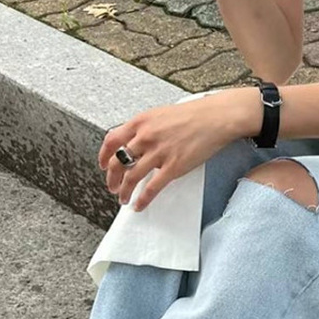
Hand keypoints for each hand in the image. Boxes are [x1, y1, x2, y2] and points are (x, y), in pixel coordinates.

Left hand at [99, 90, 259, 211]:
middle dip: (111, 178)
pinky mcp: (174, 166)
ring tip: (123, 198)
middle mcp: (146, 137)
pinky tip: (140, 204)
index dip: (103, 156)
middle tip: (112, 186)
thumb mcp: (161, 114)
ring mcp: (159, 153)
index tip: (102, 165)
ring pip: (131, 177)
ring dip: (124, 191)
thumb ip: (145, 127)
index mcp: (141, 122)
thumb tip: (134, 142)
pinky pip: (152, 187)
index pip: (111, 140)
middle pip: (118, 161)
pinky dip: (143, 199)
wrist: (216, 118)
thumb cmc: (194, 114)